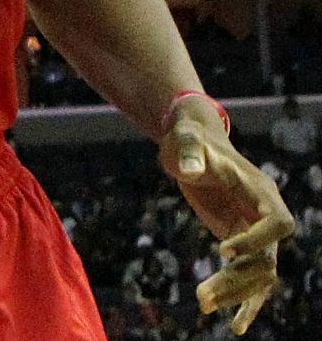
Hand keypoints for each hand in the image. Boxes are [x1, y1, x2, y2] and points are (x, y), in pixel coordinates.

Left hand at [158, 97, 294, 335]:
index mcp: (261, 192)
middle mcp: (265, 215)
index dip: (256, 240)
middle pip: (267, 258)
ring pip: (259, 274)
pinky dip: (246, 302)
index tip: (223, 251)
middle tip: (202, 295)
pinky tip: (235, 326)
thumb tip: (185, 169)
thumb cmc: (189, 140)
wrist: (189, 146)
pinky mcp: (240, 244)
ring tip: (202, 304)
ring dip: (235, 293)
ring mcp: (255, 232)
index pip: (277, 223)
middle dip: (238, 279)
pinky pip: (251, 278)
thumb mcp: (185, 141)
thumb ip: (188, 153)